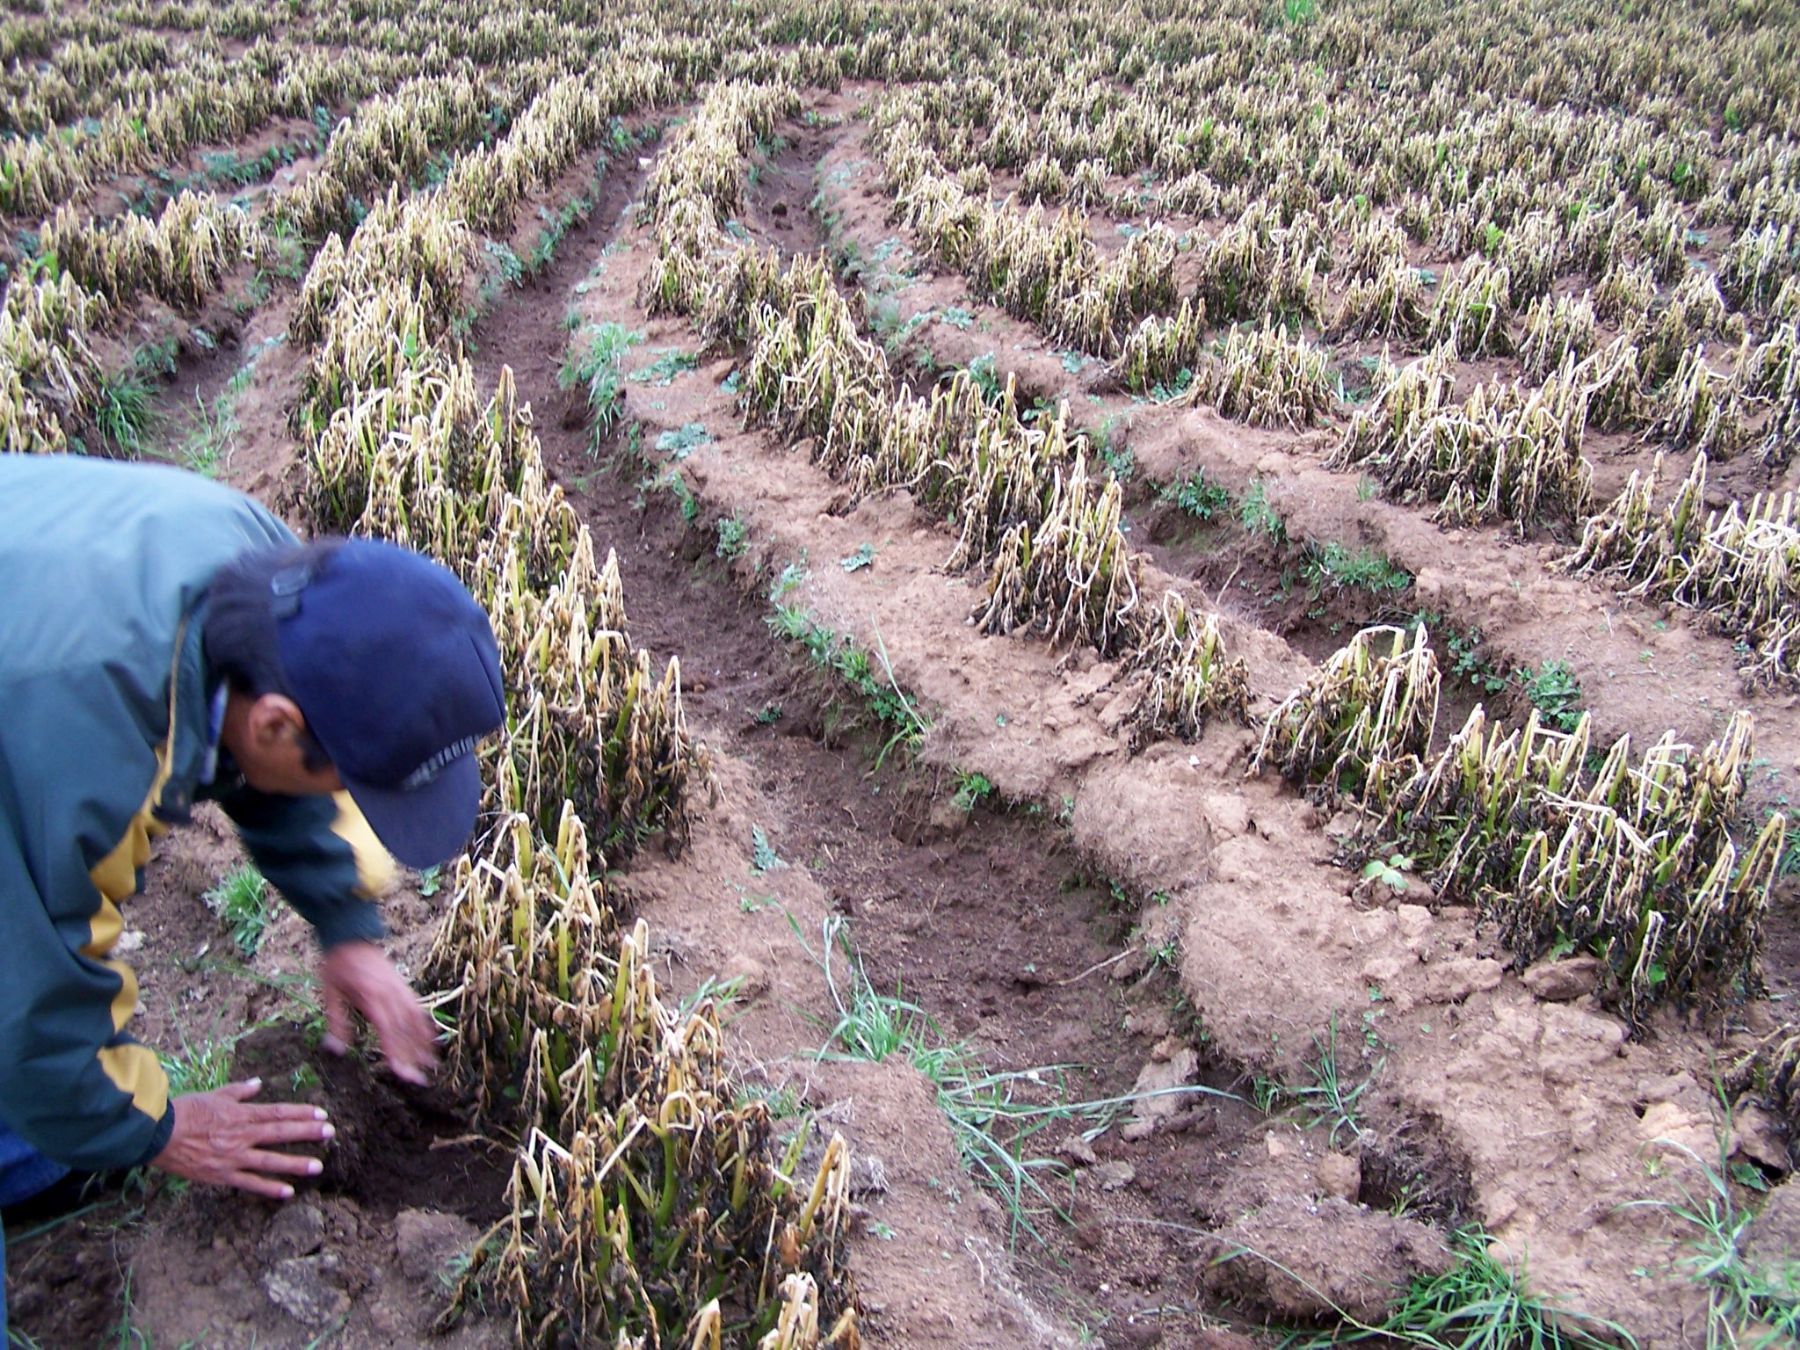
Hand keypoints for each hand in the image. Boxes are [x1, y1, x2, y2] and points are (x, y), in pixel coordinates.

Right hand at [153, 1079, 332, 1199]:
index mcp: (241, 1115)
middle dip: (307, 1133)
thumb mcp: (214, 1095)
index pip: (277, 1113)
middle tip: (330, 1133)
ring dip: (296, 1163)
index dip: (301, 1113)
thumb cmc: (185, 1111)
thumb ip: (240, 1091)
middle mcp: (241, 1136)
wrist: (157, 1135)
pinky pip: (250, 1183)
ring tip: (319, 1166)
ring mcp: (233, 1157)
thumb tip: (259, 1084)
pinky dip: (269, 1188)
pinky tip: (288, 1192)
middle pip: (280, 1133)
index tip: (322, 1114)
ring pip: (270, 1161)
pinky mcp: (222, 1175)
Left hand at [318, 940, 438, 1085]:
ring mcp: (400, 989)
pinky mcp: (403, 986)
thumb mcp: (329, 993)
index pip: (388, 1032)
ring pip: (416, 1020)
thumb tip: (336, 1049)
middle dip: (414, 1057)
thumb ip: (336, 1022)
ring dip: (425, 1044)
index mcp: (371, 998)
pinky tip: (430, 1038)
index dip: (397, 1054)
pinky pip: (418, 1008)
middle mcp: (390, 995)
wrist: (350, 934)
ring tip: (432, 1064)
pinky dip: (425, 1025)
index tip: (403, 1074)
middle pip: (406, 1031)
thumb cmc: (336, 965)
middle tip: (421, 1080)